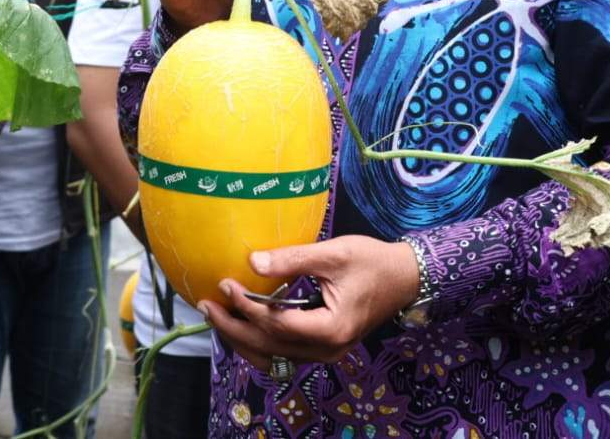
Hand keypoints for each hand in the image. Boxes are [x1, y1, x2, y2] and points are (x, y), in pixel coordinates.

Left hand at [198, 236, 420, 370]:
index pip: (277, 325)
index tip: (225, 284)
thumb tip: (252, 261)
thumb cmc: (372, 261)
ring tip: (215, 317)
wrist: (404, 278)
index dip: (247, 306)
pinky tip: (241, 327)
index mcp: (330, 329)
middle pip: (269, 348)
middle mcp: (327, 350)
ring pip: (273, 357)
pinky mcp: (323, 349)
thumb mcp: (333, 254)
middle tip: (205, 305)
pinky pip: (283, 355)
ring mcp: (325, 353)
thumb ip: (292, 259)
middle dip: (233, 328)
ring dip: (241, 339)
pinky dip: (259, 344)